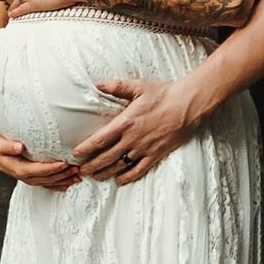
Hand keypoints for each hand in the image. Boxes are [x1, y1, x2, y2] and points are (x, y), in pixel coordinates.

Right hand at [0, 116, 78, 191]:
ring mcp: (23, 175)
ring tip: (76, 176)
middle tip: (75, 169)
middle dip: (58, 176)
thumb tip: (19, 147)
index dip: (46, 169)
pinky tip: (69, 184)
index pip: (30, 170)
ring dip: (60, 181)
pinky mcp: (29, 174)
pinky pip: (43, 182)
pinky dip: (56, 184)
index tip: (63, 164)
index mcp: (9, 165)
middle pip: (39, 179)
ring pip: (43, 182)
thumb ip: (7, 145)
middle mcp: (16, 173)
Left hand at [73, 76, 201, 184]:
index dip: (86, 148)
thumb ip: (116, 86)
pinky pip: (139, 170)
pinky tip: (119, 180)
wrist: (188, 104)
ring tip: (95, 177)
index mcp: (126, 122)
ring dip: (105, 173)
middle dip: (91, 165)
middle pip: (106, 157)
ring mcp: (144, 148)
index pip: (100, 139)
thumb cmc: (163, 93)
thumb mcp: (138, 86)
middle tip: (80, 171)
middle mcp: (132, 138)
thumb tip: (96, 83)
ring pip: (120, 166)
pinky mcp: (156, 154)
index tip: (75, 154)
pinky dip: (127, 177)